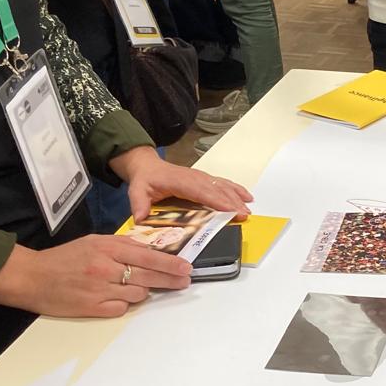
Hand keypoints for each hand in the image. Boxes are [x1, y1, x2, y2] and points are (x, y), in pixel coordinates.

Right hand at [0, 236, 191, 317]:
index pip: (148, 256)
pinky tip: (117, 298)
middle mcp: (106, 268)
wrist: (32, 276)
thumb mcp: (94, 242)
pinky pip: (121, 308)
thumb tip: (149, 251)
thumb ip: (121, 246)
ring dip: (142, 291)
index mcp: (107, 248)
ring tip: (136, 287)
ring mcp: (100, 289)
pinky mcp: (92, 308)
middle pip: (148, 275)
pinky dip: (123, 304)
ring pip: (137, 294)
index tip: (186, 268)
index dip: (170, 263)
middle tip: (184, 281)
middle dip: (170, 279)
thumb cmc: (64, 258)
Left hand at [109, 146, 252, 221]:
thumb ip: (139, 205)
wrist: (148, 166)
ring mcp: (201, 177)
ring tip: (248, 209)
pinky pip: (223, 183)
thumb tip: (141, 219)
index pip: (201, 192)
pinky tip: (247, 196)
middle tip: (244, 215)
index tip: (230, 210)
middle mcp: (194, 178)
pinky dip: (236, 189)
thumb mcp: (137, 191)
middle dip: (232, 202)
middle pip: (216, 190)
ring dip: (237, 197)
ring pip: (222, 186)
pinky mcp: (205, 179)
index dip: (217, 201)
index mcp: (180, 181)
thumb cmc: (145, 180)